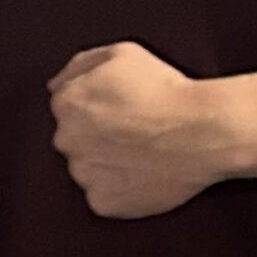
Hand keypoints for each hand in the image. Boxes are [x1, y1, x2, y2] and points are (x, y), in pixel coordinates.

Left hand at [48, 41, 228, 218]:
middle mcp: (67, 140)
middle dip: (95, 134)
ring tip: (139, 152)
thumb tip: (55, 83)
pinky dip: (117, 188)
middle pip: (73, 138)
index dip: (95, 105)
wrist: (201, 132)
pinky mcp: (102, 202)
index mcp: (67, 103)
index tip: (120, 108)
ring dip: (104, 162)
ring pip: (86, 168)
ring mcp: (84, 174)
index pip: (65, 106)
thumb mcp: (122, 53)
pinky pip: (102, 195)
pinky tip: (140, 172)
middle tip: (132, 130)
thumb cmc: (165, 91)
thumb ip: (80, 65)